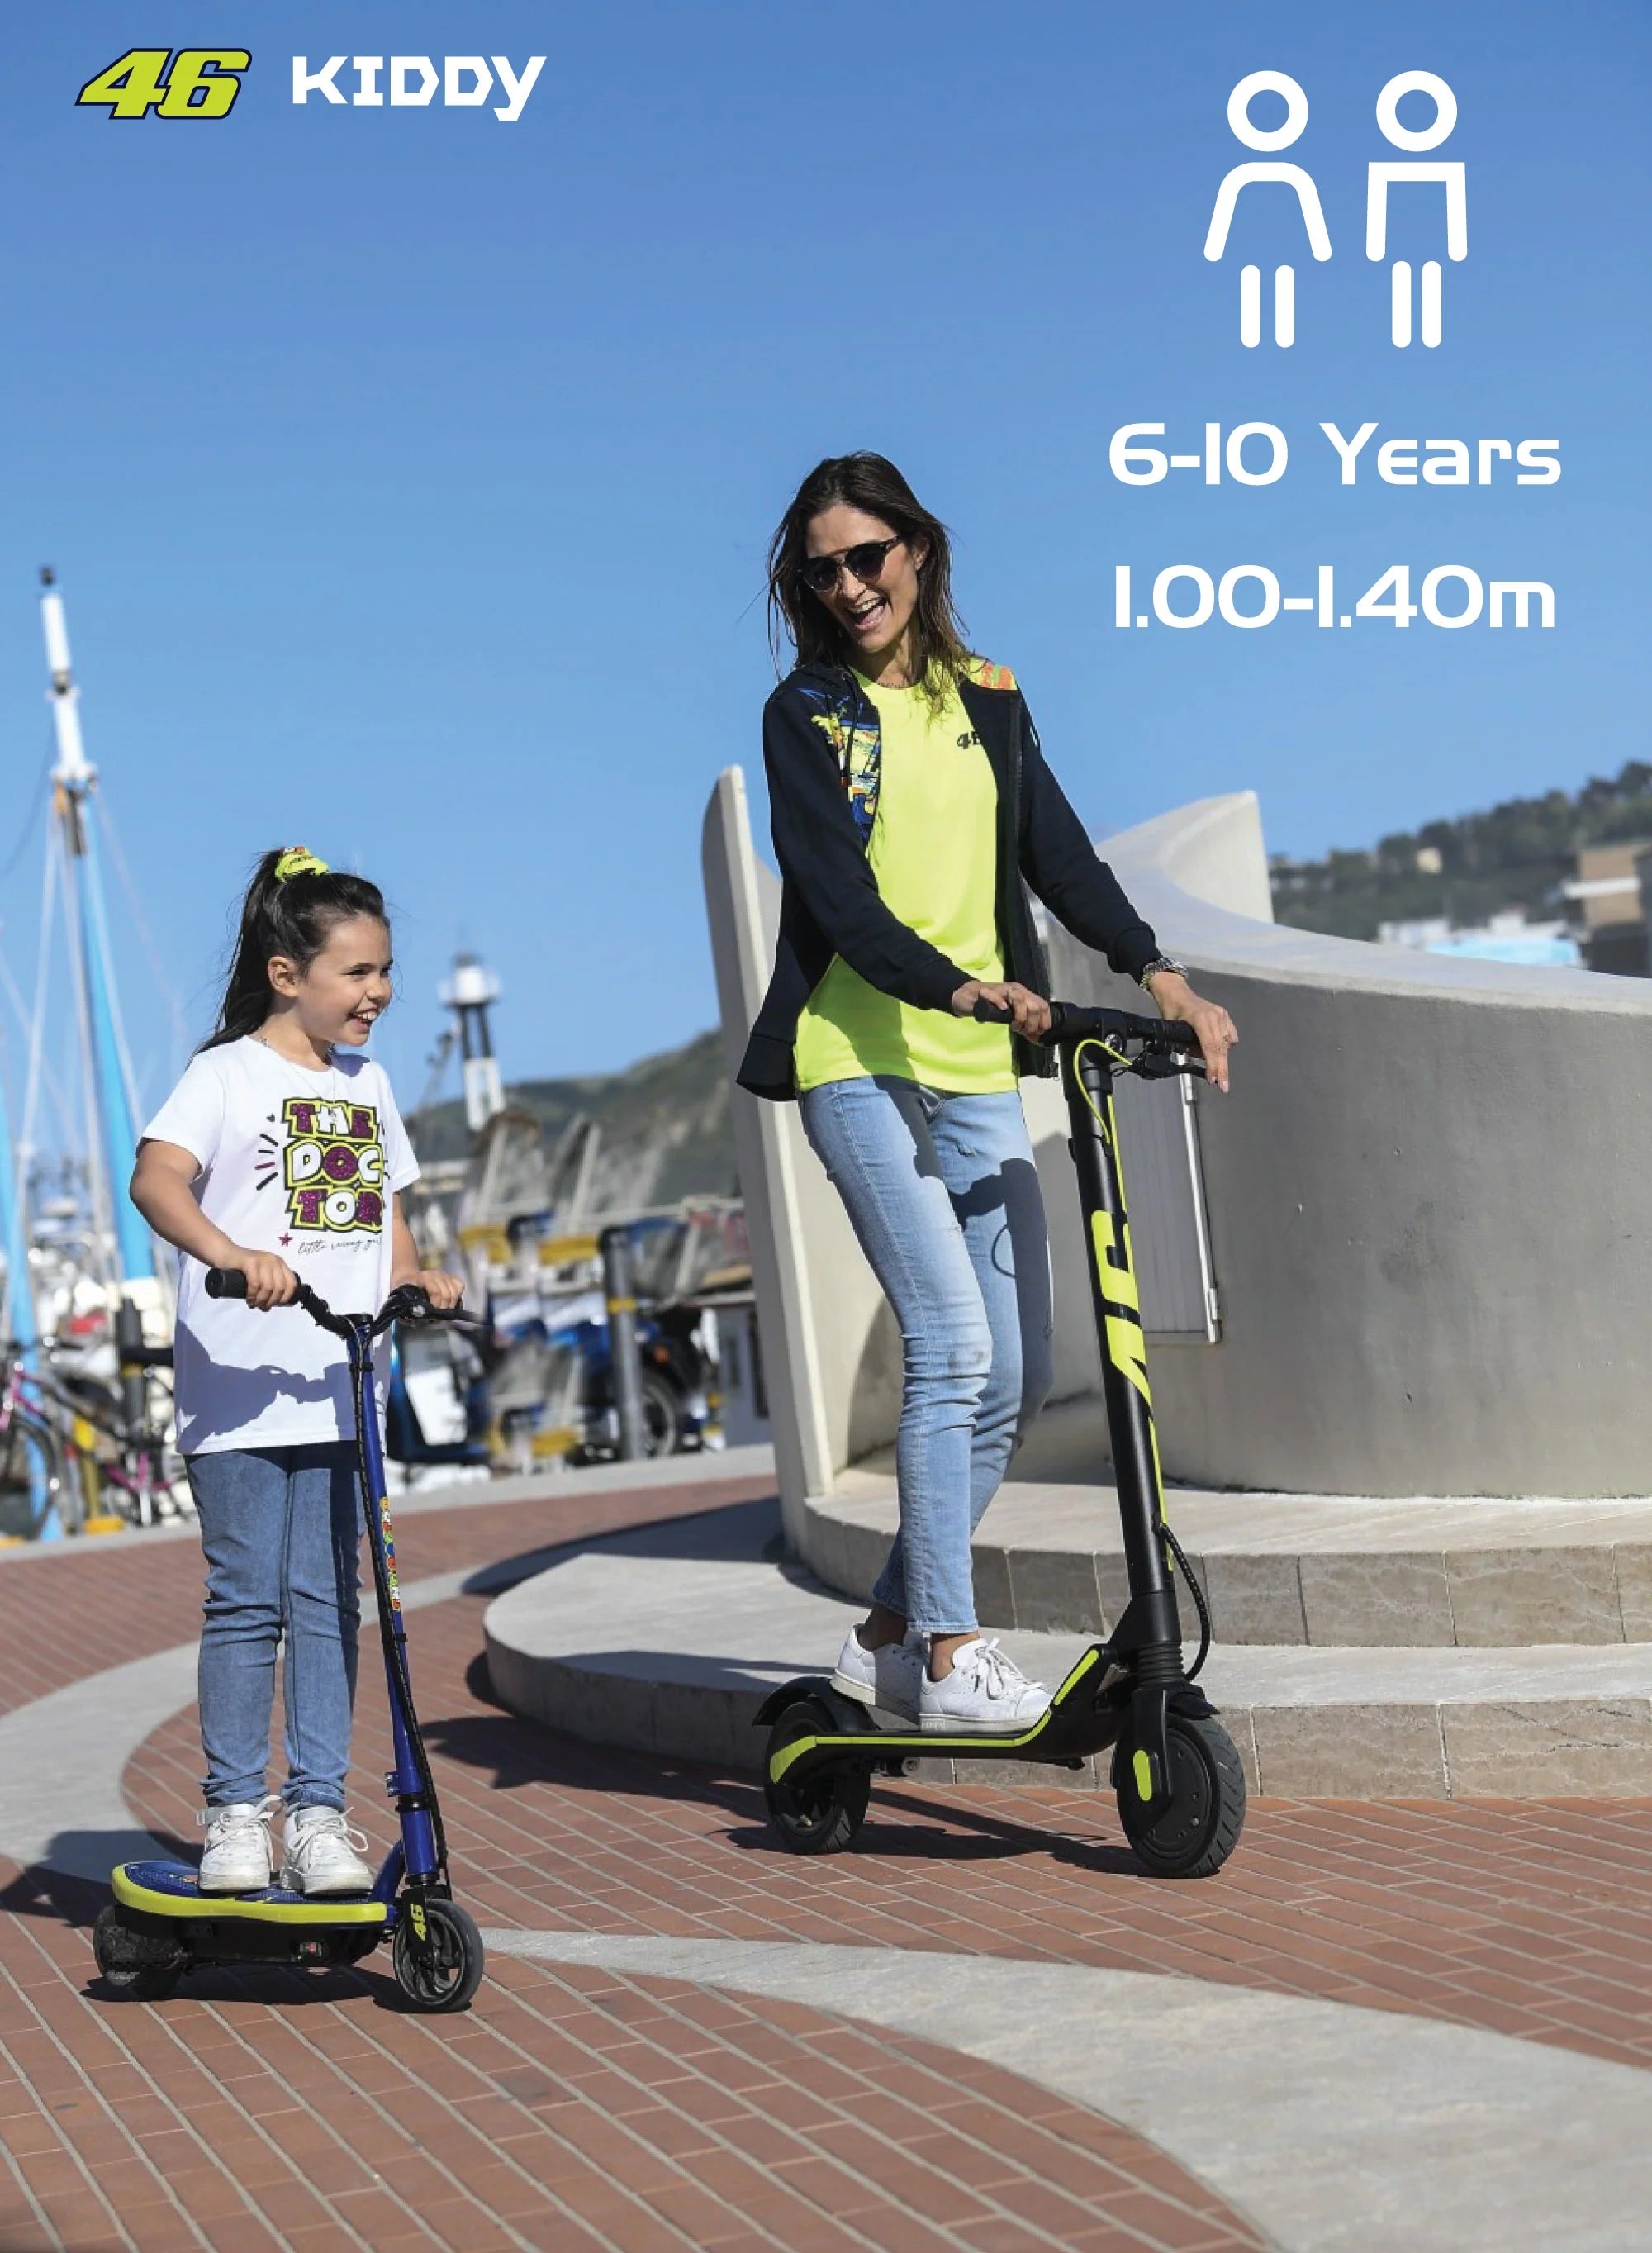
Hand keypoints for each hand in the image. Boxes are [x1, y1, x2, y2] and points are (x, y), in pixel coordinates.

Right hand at [229, 1249, 298, 1310]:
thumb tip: (270, 1305)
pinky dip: (252, 1295)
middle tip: (262, 1306)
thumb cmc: (242, 1267)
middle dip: (272, 1301)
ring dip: (261, 1300)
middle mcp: (274, 1260)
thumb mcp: (261, 1274)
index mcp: (280, 1264)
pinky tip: (249, 1299)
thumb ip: (268, 1285)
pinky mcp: (250, 1261)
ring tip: (254, 1304)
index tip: (276, 1305)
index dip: (286, 1297)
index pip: (291, 1283)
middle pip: (280, 1287)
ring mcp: (262, 1259)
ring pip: (268, 1286)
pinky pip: (255, 1283)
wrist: (225, 1253)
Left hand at [399, 1268, 465, 1309]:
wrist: (407, 1277)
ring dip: (452, 1303)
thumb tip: (416, 1319)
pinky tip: (451, 1301)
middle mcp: (435, 1274)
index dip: (437, 1305)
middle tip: (440, 1315)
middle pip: (447, 1292)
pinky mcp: (450, 1276)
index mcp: (423, 1278)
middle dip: (445, 1307)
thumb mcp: (402, 1297)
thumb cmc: (405, 1289)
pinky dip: (458, 1294)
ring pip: (455, 1290)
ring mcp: (443, 1275)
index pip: (436, 1291)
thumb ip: (408, 1308)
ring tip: (445, 1310)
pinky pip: (460, 1285)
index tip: (434, 1315)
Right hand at [950, 978, 1052, 1040]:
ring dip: (1020, 1017)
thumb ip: (1023, 1022)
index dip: (1043, 1023)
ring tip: (1013, 1026)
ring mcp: (1002, 989)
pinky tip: (1002, 1010)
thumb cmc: (989, 1006)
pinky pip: (997, 996)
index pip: (1043, 1006)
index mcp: (1023, 994)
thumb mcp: (1010, 1014)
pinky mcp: (986, 992)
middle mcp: (1016, 989)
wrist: (966, 996)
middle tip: (1022, 1031)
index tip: (1037, 1035)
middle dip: (1032, 1023)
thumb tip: (1038, 1036)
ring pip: (1020, 999)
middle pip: (1035, 1005)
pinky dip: (1001, 1004)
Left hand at [1146, 972, 1236, 1092]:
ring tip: (1214, 1069)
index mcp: (1200, 1019)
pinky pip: (1230, 1035)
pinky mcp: (1224, 1014)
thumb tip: (1195, 1059)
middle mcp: (1214, 1016)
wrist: (1175, 991)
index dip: (1212, 1065)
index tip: (1212, 1080)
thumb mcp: (1171, 1028)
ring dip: (1221, 1058)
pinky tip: (1218, 1050)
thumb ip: (1183, 1044)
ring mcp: (1221, 1015)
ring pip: (1226, 1043)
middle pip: (1220, 1048)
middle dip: (1221, 1069)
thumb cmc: (1171, 1009)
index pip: (1209, 1047)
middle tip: (1223, 1087)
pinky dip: (1225, 1045)